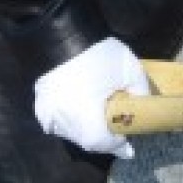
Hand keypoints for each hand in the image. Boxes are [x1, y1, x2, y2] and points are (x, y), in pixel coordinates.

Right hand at [33, 36, 148, 158]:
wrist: (62, 35)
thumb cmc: (98, 53)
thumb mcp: (129, 70)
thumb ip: (139, 92)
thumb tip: (142, 107)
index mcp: (83, 116)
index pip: (101, 142)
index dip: (117, 146)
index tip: (130, 147)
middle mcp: (61, 121)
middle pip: (86, 139)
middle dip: (104, 138)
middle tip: (119, 132)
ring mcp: (47, 115)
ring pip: (72, 132)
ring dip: (88, 129)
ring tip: (104, 119)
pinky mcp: (40, 106)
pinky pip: (59, 121)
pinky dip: (74, 120)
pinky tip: (85, 110)